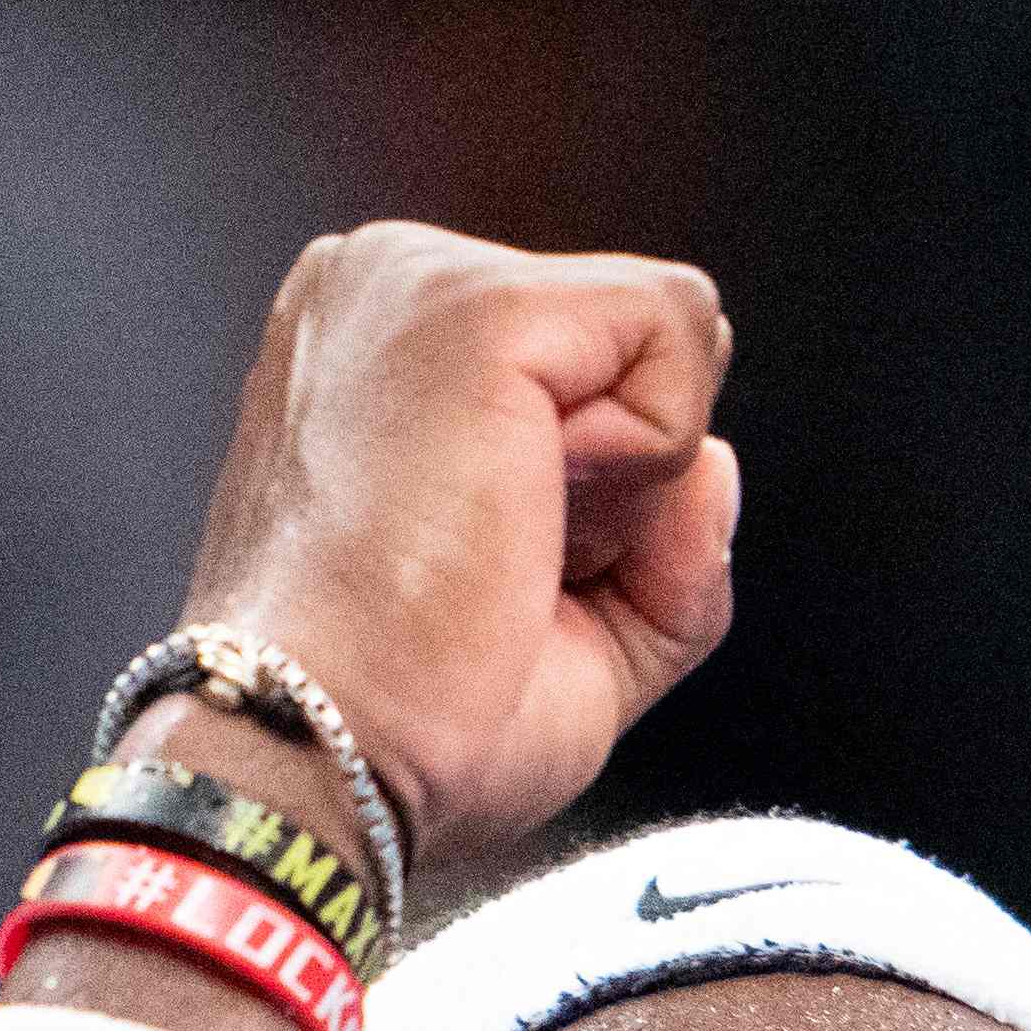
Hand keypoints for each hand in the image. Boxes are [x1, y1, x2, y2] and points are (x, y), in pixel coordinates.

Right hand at [170, 228, 739, 867]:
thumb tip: (717, 460)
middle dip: (622, 491)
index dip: (597, 505)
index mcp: (383, 345)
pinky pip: (678, 327)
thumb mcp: (575, 632)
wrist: (313, 751)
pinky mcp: (479, 306)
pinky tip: (530, 512)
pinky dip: (656, 454)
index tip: (483, 576)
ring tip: (501, 544)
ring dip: (635, 486)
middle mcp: (390, 285)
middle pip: (637, 353)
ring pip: (670, 337)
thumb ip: (660, 540)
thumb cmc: (405, 722)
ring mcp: (424, 279)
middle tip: (496, 573)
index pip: (589, 376)